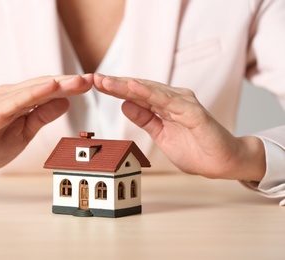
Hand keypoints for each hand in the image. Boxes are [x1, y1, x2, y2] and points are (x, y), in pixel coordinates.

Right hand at [0, 74, 92, 180]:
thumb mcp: (25, 132)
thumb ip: (42, 116)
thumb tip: (65, 102)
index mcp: (20, 100)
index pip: (49, 90)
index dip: (70, 87)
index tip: (92, 84)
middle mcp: (12, 94)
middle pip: (46, 85)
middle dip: (70, 82)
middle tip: (93, 78)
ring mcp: (3, 100)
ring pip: (36, 88)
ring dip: (60, 83)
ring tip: (81, 80)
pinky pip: (20, 100)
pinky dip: (37, 92)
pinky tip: (53, 87)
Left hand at [94, 73, 265, 180]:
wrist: (222, 162)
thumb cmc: (195, 148)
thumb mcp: (161, 134)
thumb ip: (145, 119)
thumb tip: (125, 105)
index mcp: (164, 106)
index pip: (135, 95)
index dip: (115, 89)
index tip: (96, 84)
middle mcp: (172, 99)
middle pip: (139, 89)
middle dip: (116, 84)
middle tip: (94, 78)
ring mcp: (182, 104)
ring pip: (149, 91)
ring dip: (127, 85)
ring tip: (107, 81)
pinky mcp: (191, 112)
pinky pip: (167, 101)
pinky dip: (149, 93)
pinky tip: (132, 87)